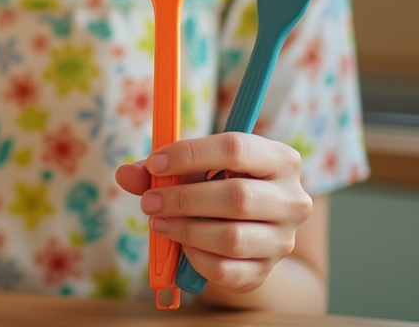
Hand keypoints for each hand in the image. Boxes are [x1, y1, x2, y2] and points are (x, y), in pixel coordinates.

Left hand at [114, 132, 312, 293]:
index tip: (155, 163)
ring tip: (158, 223)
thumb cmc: (217, 186)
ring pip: (232, 238)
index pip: (236, 148)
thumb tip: (125, 174)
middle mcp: (293, 200)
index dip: (190, 154)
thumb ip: (159, 169)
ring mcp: (282, 240)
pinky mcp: (265, 271)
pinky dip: (196, 258)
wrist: (249, 231)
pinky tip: (182, 246)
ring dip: (185, 230)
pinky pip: (226, 269)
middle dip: (183, 199)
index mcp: (281, 159)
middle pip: (237, 197)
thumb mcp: (194, 169)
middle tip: (149, 201)